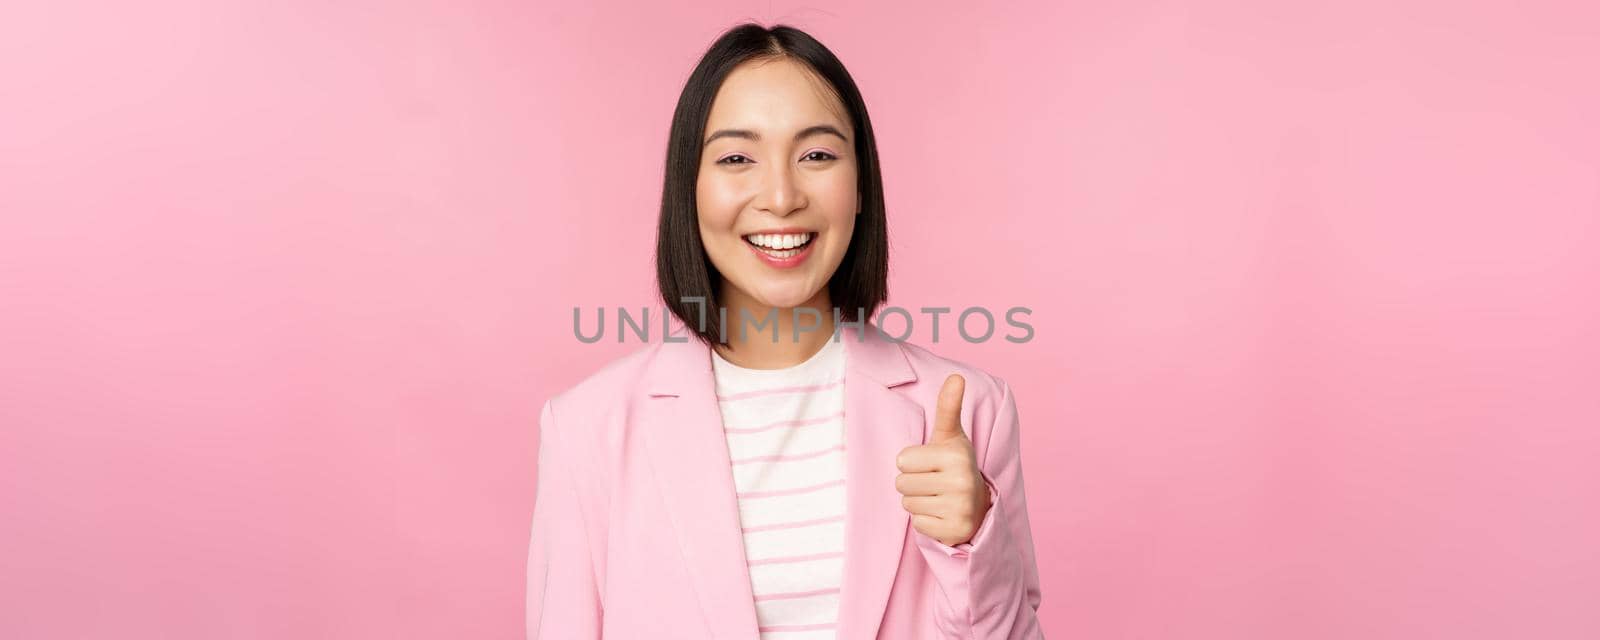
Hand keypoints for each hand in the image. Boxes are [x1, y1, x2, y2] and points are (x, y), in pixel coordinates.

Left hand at [895, 374, 991, 546]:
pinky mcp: (954, 532)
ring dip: (918, 502)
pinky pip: (917, 524)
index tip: (932, 464)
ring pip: (907, 504)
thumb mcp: (951, 436)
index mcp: (957, 455)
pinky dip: (925, 521)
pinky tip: (942, 514)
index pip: (902, 460)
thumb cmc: (955, 465)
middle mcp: (961, 481)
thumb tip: (956, 376)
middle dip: (913, 483)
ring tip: (938, 497)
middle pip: (901, 483)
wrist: (978, 506)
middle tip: (935, 483)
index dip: (912, 462)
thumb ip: (948, 406)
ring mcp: (959, 509)